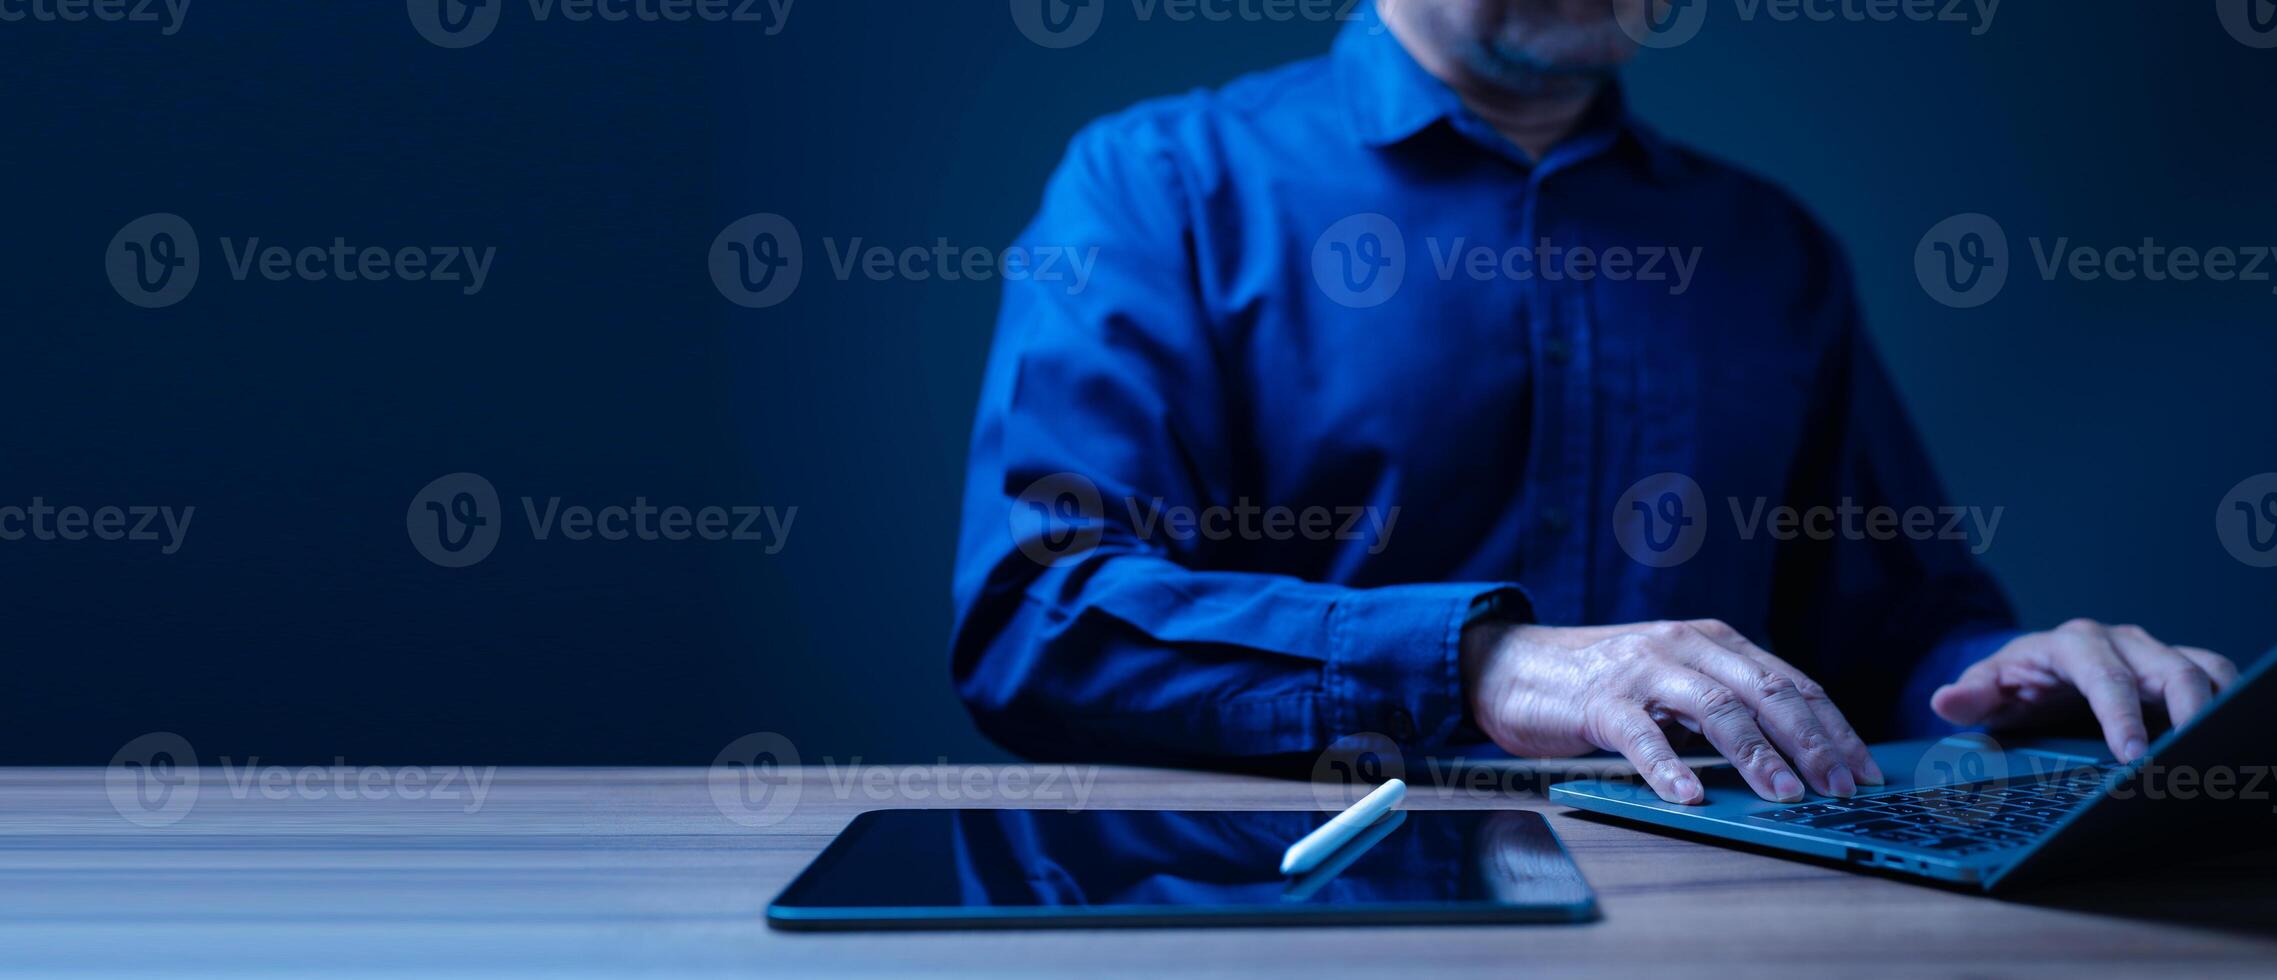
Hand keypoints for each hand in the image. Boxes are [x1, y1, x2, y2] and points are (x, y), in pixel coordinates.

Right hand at [1461, 619, 1881, 804]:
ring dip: (1758, 754)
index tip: (1864, 770)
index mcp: (1711, 640)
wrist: (1515, 665)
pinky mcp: (1600, 700)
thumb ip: (1722, 705)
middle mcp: (1684, 645)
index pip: (1789, 682)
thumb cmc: (1601, 683)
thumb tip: (1790, 759)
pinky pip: (1642, 736)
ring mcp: (1642, 669)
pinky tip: (1691, 796)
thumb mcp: (1673, 682)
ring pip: (1716, 708)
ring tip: (1786, 795)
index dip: (1832, 726)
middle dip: (1812, 741)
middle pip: (1766, 691)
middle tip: (1842, 787)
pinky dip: (1669, 768)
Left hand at [1931, 619, 2237, 762]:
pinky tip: (2222, 739)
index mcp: (2073, 644)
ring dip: (2218, 704)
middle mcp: (2122, 642)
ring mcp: (2153, 653)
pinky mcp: (2176, 667)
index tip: (2133, 753)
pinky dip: (2225, 704)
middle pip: (2170, 669)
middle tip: (2193, 755)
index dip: (2121, 715)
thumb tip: (1944, 701)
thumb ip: (1969, 696)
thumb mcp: (1986, 687)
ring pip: (2203, 668)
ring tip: (2220, 747)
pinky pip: (2213, 677)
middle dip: (2188, 710)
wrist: (2034, 666)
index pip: (2106, 678)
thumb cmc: (2013, 679)